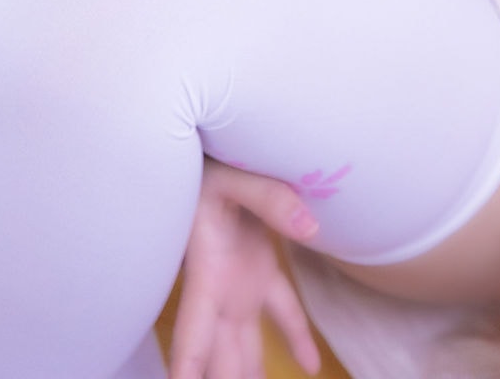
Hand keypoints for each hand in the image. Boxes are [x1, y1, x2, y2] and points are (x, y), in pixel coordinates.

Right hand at [169, 160, 321, 378]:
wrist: (214, 144)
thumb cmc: (214, 158)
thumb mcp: (237, 174)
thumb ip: (272, 199)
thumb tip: (313, 228)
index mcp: (208, 273)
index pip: (191, 336)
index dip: (186, 369)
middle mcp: (221, 291)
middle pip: (219, 360)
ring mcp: (241, 285)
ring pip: (245, 350)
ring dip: (250, 378)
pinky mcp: (261, 271)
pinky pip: (283, 313)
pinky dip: (297, 340)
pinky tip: (310, 368)